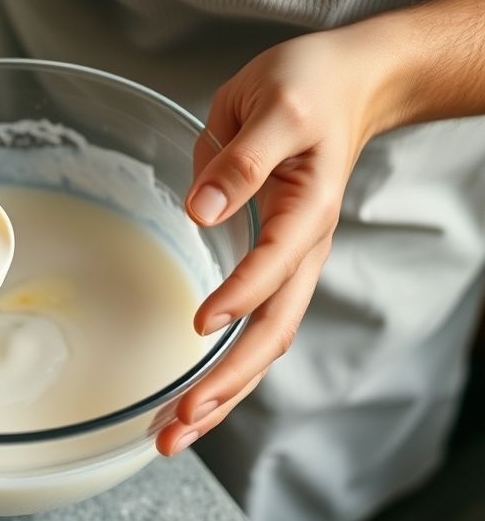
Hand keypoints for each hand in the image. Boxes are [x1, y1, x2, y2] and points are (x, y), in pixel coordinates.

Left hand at [155, 30, 387, 455]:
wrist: (344, 87)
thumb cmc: (309, 89)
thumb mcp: (275, 107)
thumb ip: (243, 159)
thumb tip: (201, 208)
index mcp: (306, 209)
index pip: (275, 263)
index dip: (241, 294)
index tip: (201, 323)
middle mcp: (302, 249)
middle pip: (272, 332)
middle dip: (227, 383)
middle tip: (179, 421)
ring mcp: (289, 265)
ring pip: (262, 346)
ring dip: (222, 394)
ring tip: (175, 433)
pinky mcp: (271, 268)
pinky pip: (251, 331)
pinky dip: (224, 371)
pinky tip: (195, 399)